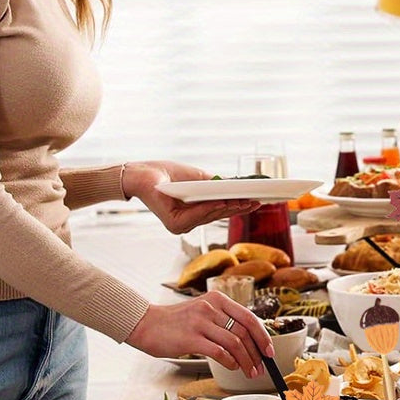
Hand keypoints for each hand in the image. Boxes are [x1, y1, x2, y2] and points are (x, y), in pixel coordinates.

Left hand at [122, 160, 257, 234]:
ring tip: (245, 201)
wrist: (143, 173)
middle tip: (257, 202)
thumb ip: (214, 185)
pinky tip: (224, 203)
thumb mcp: (197, 178)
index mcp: (193, 214)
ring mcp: (181, 225)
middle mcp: (188, 223)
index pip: (220, 211)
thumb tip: (236, 186)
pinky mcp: (174, 223)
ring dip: (228, 208)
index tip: (257, 202)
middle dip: (238, 208)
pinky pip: (197, 215)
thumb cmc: (167, 175)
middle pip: (218, 215)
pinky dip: (211, 208)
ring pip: (210, 215)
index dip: (239, 207)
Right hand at [126, 293, 272, 376]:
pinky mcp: (191, 338)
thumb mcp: (202, 313)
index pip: (249, 317)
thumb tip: (247, 341)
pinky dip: (230, 362)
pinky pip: (219, 352)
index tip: (269, 351)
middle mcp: (211, 308)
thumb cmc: (175, 323)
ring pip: (234, 343)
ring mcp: (201, 322)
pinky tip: (232, 367)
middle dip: (257, 352)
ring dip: (246, 361)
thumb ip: (222, 321)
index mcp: (217, 299)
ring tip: (250, 372)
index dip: (263, 335)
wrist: (146, 325)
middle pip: (244, 332)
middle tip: (261, 367)